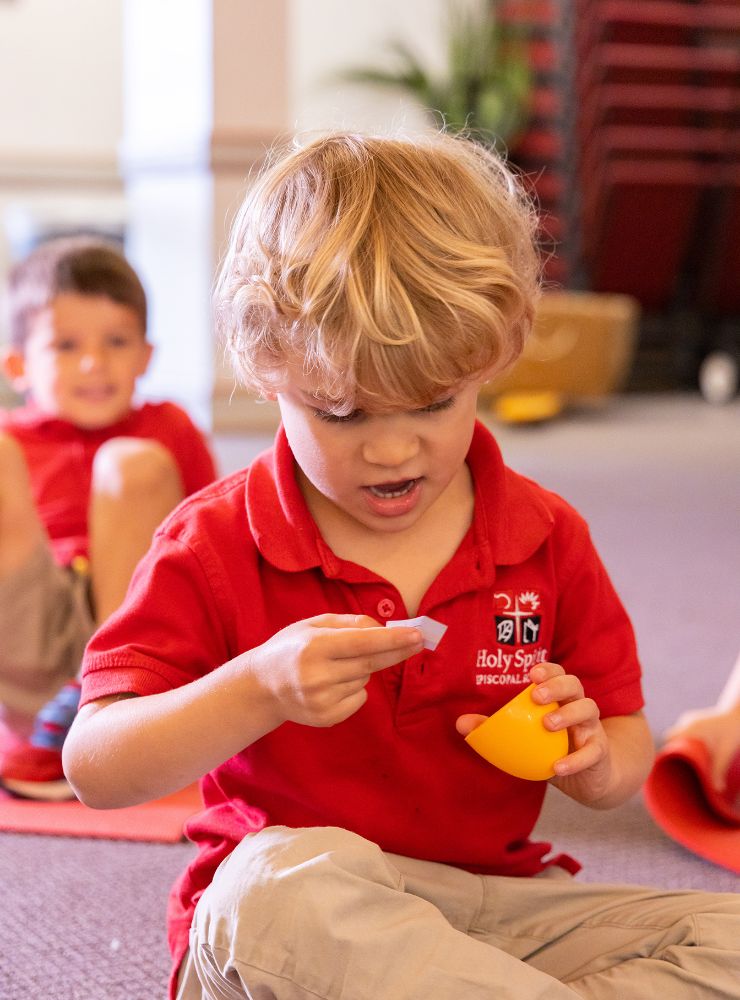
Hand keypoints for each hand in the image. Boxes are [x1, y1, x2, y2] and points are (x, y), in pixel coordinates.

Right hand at [246, 614, 423, 728]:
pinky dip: (355, 688)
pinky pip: (359, 698)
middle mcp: (318, 675)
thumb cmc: (290, 648)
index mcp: (314, 647)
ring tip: (335, 666)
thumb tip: (382, 629)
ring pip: (365, 679)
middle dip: (398, 651)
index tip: (417, 635)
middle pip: (371, 663)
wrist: (261, 687)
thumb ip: (349, 623)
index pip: (363, 643)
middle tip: (418, 642)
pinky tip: (332, 684)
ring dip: (362, 669)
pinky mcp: (326, 718)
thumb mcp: (312, 624)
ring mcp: (322, 700)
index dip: (393, 640)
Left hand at [456, 661, 611, 804]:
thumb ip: (494, 729)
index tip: (531, 674)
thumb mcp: (525, 739)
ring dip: (568, 714)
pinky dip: (575, 759)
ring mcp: (592, 728)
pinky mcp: (599, 752)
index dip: (548, 670)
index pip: (558, 674)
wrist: (590, 779)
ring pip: (589, 709)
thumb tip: (461, 724)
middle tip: (536, 695)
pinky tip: (557, 767)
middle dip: (557, 685)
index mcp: (560, 698)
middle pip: (575, 684)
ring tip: (547, 723)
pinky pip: (592, 752)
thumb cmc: (552, 749)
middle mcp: (578, 707)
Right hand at [665, 706, 739, 791]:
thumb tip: (718, 789)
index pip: (669, 738)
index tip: (667, 763)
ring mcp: (689, 719)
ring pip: (676, 734)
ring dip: (679, 745)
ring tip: (685, 759)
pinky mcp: (693, 719)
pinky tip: (689, 749)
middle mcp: (687, 721)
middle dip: (673, 751)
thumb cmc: (732, 731)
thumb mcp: (725, 752)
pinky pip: (681, 731)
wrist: (737, 714)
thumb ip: (720, 770)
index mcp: (691, 728)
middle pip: (671, 738)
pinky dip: (683, 740)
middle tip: (678, 766)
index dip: (666, 750)